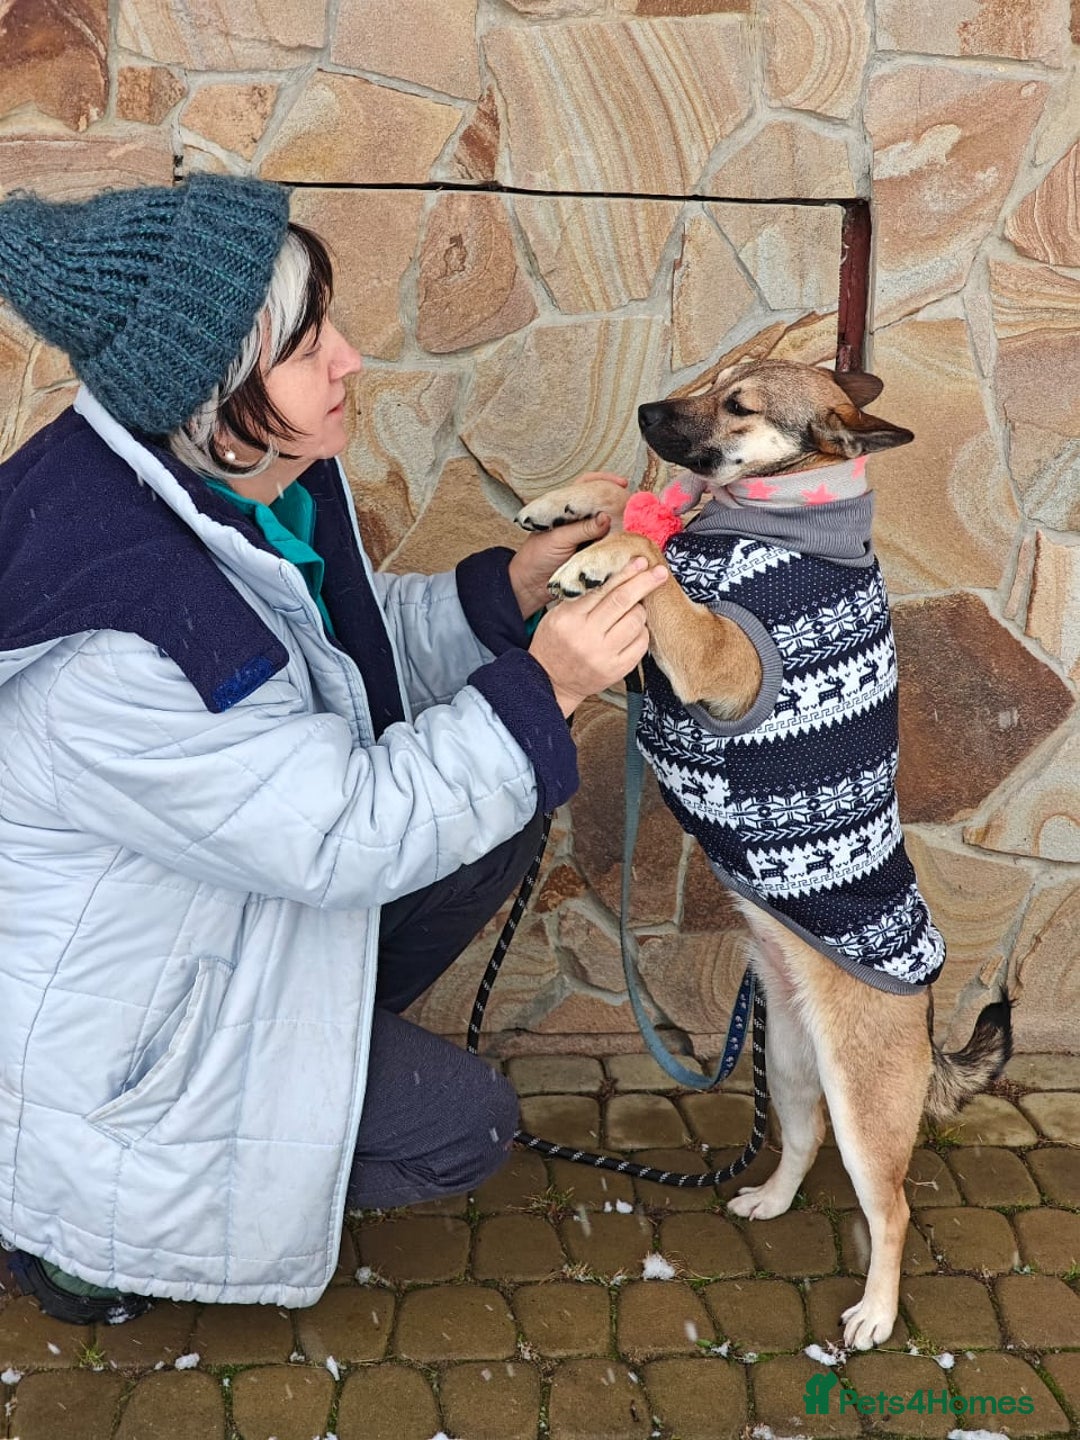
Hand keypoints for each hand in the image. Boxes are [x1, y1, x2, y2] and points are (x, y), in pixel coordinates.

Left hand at [507, 471, 629, 616]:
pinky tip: (631, 543)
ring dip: (622, 525)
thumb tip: (605, 518)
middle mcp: (580, 521)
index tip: (621, 484)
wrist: (530, 586)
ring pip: (610, 526)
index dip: (604, 481)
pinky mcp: (592, 555)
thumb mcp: (558, 539)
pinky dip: (620, 544)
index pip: (588, 485)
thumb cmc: (536, 557)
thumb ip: (582, 529)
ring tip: (637, 523)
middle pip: (604, 505)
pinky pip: (610, 547)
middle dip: (620, 503)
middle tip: (634, 506)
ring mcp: (588, 538)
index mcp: (567, 510)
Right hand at [528, 556, 667, 716]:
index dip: (625, 573)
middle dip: (644, 583)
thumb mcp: (558, 615)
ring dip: (640, 611)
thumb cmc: (555, 643)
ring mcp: (603, 655)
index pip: (602, 589)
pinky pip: (641, 643)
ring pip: (636, 621)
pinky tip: (633, 630)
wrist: (550, 681)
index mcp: (569, 618)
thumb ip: (583, 597)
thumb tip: (617, 574)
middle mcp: (587, 636)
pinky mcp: (617, 670)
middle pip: (623, 601)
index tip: (640, 562)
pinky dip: (641, 632)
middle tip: (659, 572)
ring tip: (633, 611)